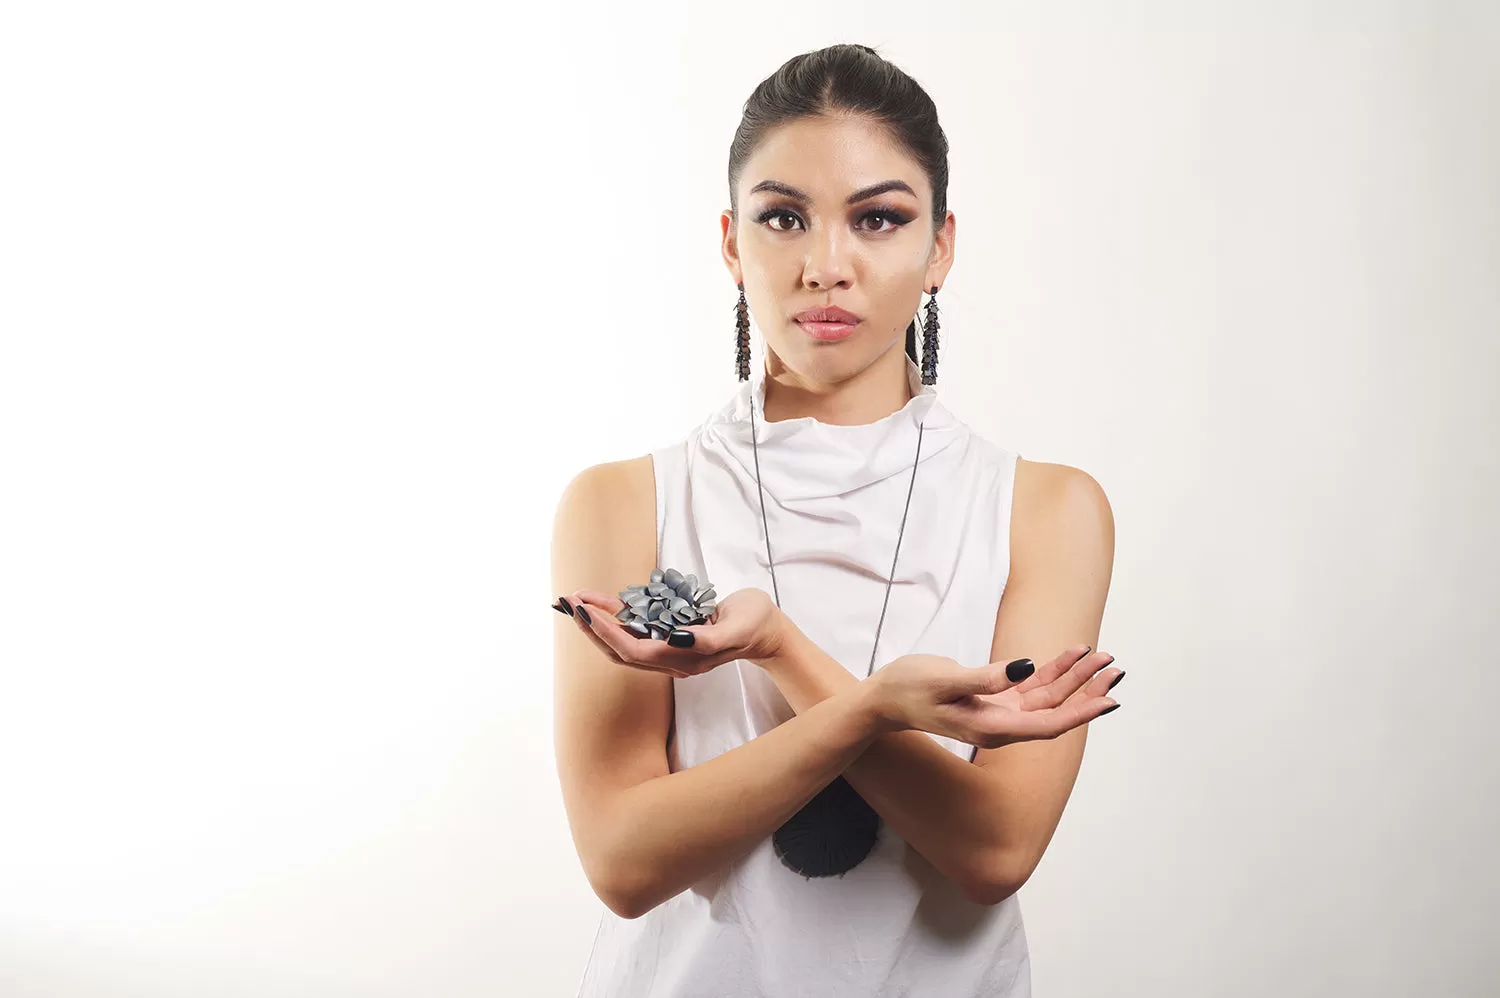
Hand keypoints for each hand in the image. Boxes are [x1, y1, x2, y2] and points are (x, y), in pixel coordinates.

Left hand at [558, 586, 781, 678]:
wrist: (767, 630)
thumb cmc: (755, 623)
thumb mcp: (738, 627)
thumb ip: (709, 637)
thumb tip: (677, 637)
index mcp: (685, 659)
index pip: (635, 651)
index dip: (608, 633)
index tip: (586, 612)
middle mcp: (671, 657)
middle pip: (620, 650)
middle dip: (593, 629)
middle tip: (569, 605)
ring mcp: (669, 647)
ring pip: (623, 640)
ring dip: (597, 622)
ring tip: (574, 601)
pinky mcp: (669, 633)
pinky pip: (636, 626)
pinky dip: (615, 613)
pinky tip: (598, 600)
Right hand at [868, 646, 1121, 747]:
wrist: (884, 699)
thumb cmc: (909, 688)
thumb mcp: (943, 679)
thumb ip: (984, 677)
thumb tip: (1025, 668)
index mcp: (993, 727)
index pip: (1049, 724)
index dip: (1082, 712)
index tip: (1110, 699)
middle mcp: (1002, 725)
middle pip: (1056, 711)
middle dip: (1087, 690)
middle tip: (1115, 668)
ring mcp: (999, 713)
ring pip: (1048, 698)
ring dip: (1074, 678)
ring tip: (1101, 656)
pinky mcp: (994, 700)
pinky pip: (1032, 688)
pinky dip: (1053, 671)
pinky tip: (1070, 655)